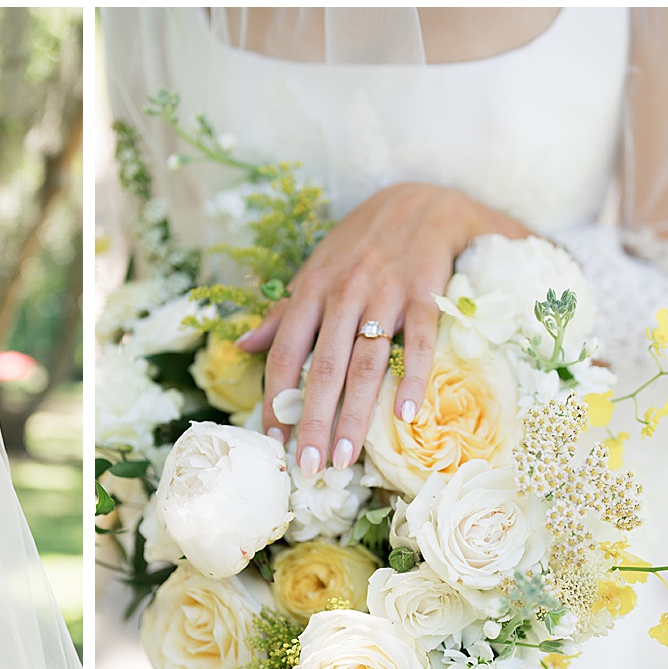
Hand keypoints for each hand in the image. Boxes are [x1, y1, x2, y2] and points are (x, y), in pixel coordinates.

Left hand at [237, 182, 530, 474]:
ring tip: (345, 457)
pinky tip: (407, 416)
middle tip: (309, 466)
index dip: (274, 397)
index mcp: (311, 293)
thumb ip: (283, 313)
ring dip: (354, 415)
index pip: (284, 353)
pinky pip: (418, 343)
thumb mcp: (314, 272)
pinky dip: (413, 380)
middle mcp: (343, 295)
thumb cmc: (359, 247)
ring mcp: (384, 295)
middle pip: (323, 369)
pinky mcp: (424, 295)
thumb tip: (243, 346)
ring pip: (365, 364)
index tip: (272, 438)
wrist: (420, 203)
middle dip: (313, 421)